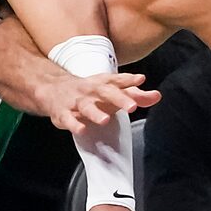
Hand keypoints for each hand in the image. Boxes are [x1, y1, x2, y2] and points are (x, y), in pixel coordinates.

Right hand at [42, 71, 157, 136]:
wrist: (53, 88)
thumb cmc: (90, 92)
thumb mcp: (111, 91)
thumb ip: (135, 95)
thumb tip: (157, 96)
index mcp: (103, 83)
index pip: (117, 80)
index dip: (128, 80)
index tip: (140, 80)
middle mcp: (91, 90)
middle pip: (105, 93)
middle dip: (119, 99)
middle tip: (132, 107)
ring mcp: (76, 102)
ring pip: (86, 106)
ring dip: (96, 113)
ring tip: (106, 120)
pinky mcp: (63, 113)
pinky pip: (69, 119)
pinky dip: (75, 124)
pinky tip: (82, 130)